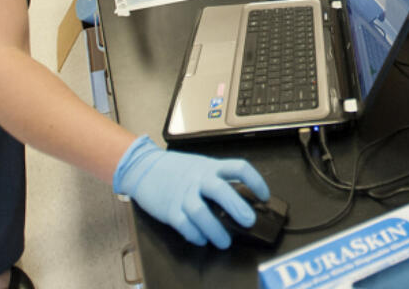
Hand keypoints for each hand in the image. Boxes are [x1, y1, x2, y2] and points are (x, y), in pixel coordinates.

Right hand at [113, 135, 268, 248]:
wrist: (143, 167)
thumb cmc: (176, 169)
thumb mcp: (201, 167)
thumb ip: (219, 180)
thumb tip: (243, 199)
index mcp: (210, 167)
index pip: (238, 168)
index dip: (254, 180)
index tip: (264, 195)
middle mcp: (198, 179)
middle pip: (219, 189)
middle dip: (236, 206)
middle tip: (248, 221)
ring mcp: (183, 194)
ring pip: (200, 211)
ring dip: (215, 229)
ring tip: (225, 241)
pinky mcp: (169, 209)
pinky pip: (183, 225)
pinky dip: (195, 235)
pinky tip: (202, 239)